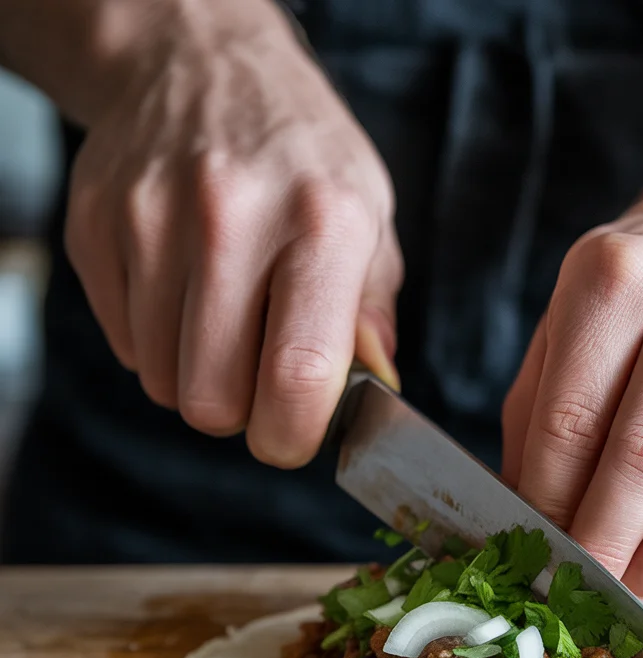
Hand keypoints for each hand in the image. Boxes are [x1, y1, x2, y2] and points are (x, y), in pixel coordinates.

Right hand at [64, 2, 401, 465]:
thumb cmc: (301, 156)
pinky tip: (185, 293)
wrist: (200, 62)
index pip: (298, 376)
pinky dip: (158, 342)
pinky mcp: (95, 225)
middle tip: (260, 378)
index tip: (294, 437)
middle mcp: (230, 217)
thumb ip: (373, 312)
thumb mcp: (369, 216)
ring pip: (161, 382)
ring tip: (225, 324)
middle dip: (241, 413)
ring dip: (197, 377)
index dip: (293, 436)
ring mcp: (150, 219)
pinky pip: (125, 344)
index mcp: (322, 222)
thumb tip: (373, 393)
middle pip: (212, 400)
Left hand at [502, 202, 642, 605]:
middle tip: (584, 597)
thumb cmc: (630, 311)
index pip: (572, 419)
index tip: (538, 556)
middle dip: (609, 545)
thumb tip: (526, 529)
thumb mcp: (561, 338)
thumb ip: (538, 426)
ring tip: (634, 600)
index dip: (550, 505)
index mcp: (616, 277)